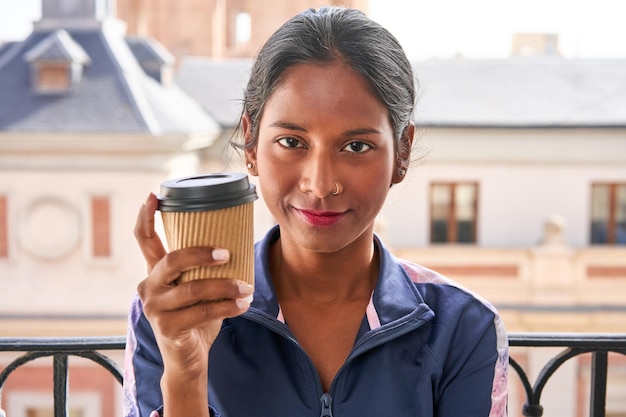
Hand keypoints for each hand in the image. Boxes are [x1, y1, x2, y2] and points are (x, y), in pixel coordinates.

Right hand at [134, 193, 253, 378]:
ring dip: (225, 287)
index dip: (145, 216)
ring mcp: (155, 308)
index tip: (153, 195)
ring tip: (247, 287)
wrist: (188, 358)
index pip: (144, 240)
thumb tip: (237, 240)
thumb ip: (204, 268)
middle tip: (227, 254)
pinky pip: (201, 312)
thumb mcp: (197, 286)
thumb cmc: (196, 315)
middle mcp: (149, 286)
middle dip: (201, 254)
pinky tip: (243, 305)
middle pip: (172, 260)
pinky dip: (227, 307)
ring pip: (192, 288)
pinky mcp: (167, 328)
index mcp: (155, 271)